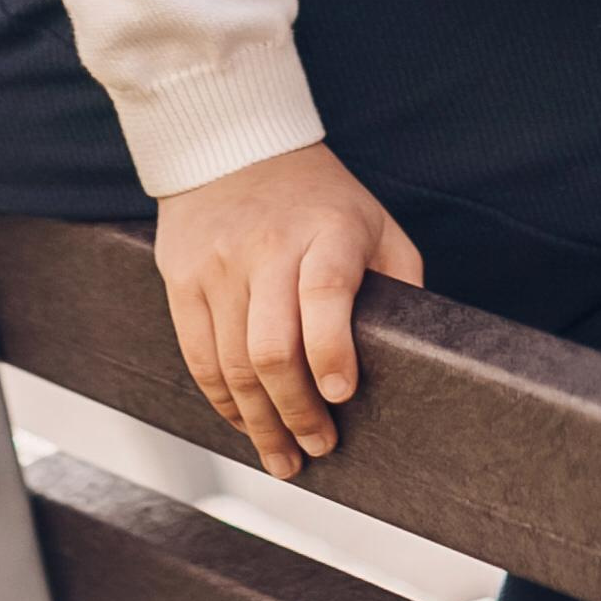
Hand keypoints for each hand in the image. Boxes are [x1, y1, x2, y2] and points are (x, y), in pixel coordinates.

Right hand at [155, 143, 422, 480]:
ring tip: (284, 455)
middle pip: (272, 347)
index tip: (342, 393)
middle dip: (297, 411)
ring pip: (233, 365)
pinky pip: (200, 358)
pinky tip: (246, 423)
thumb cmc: (317, 196)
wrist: (234, 145)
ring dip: (260, 423)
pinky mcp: (184, 279)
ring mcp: (221, 264)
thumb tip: (415, 351)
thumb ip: (397, 279)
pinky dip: (223, 403)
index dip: (331, 348)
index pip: (325, 291)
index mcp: (327, 229)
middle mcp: (269, 247)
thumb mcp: (374, 221)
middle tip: (319, 445)